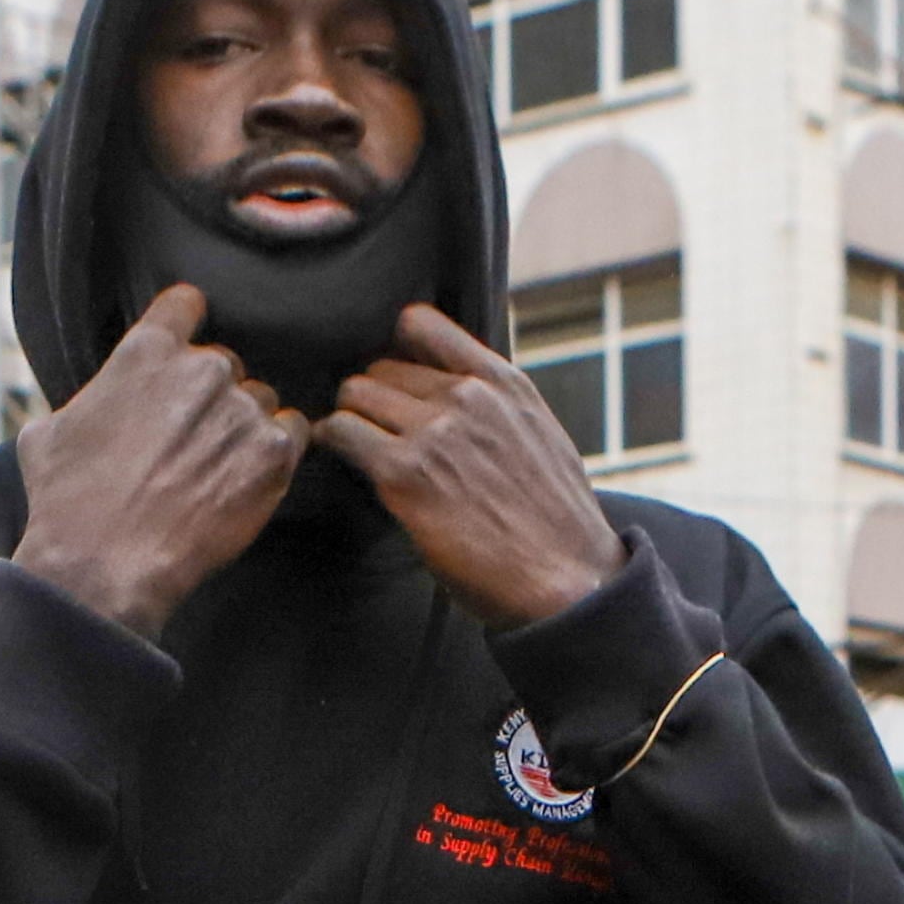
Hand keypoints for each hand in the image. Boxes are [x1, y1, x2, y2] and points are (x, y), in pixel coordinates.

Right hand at [10, 286, 306, 638]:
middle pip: (224, 365)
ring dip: (242, 429)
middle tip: (187, 443)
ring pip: (259, 402)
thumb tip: (92, 404)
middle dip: (209, 397)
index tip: (184, 351)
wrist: (103, 565)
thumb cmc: (67, 502)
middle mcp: (203, 370)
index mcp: (147, 352)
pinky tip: (244, 482)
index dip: (184, 326)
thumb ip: (86, 399)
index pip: (185, 305)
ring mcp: (243, 410)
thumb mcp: (48, 431)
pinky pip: (293, 434)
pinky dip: (274, 454)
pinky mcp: (275, 454)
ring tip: (212, 473)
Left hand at [312, 305, 627, 628]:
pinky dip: (333, 441)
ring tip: (353, 444)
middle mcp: (467, 396)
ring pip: (356, 394)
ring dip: (349, 418)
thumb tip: (464, 398)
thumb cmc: (555, 525)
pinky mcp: (404, 473)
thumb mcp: (541, 438)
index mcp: (503, 384)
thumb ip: (499, 409)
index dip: (398, 350)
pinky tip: (338, 456)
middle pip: (382, 366)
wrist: (569, 579)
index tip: (394, 381)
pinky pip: (342, 432)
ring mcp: (434, 432)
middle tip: (372, 429)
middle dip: (372, 397)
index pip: (423, 325)